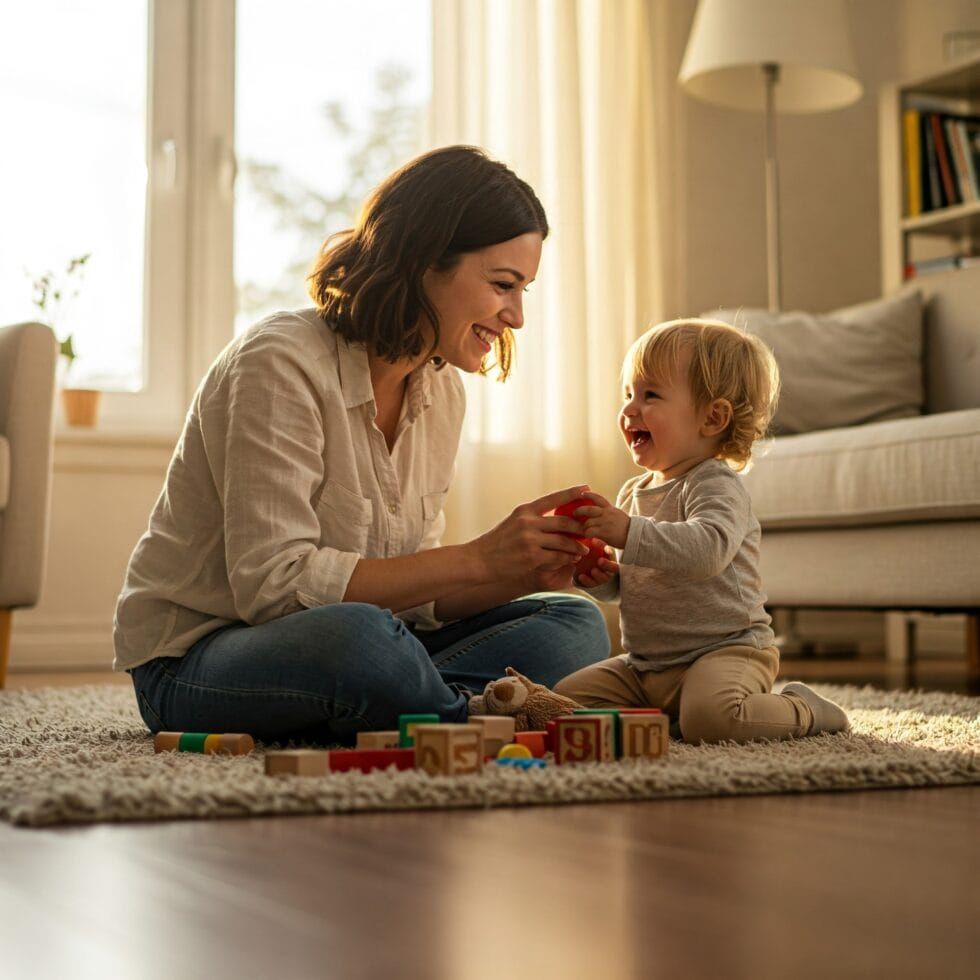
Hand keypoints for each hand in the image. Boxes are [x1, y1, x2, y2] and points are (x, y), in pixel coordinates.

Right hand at [471, 485, 591, 581]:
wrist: (480, 559)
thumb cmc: (498, 542)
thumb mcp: (513, 523)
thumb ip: (533, 519)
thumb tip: (555, 519)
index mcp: (525, 510)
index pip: (553, 499)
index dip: (572, 493)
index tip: (586, 489)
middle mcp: (528, 522)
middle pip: (563, 521)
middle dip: (580, 526)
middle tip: (591, 529)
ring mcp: (530, 539)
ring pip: (563, 541)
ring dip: (577, 546)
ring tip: (585, 549)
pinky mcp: (532, 557)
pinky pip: (557, 557)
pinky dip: (567, 559)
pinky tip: (572, 560)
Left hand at [574, 544, 618, 588]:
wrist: (585, 569)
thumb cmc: (590, 554)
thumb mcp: (590, 547)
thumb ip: (588, 541)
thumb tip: (578, 526)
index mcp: (608, 556)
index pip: (609, 550)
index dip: (603, 546)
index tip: (593, 540)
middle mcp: (609, 566)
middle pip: (614, 567)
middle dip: (608, 564)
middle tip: (600, 560)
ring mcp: (603, 576)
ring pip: (605, 577)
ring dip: (599, 574)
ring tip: (593, 570)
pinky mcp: (595, 584)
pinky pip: (593, 584)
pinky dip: (588, 580)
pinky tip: (581, 576)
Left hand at [575, 492, 630, 549]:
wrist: (637, 536)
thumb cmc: (627, 528)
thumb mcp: (618, 516)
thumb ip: (608, 513)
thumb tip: (598, 514)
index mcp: (610, 509)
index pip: (598, 498)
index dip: (589, 494)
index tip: (582, 494)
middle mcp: (607, 514)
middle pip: (588, 509)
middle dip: (579, 511)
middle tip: (575, 513)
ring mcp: (605, 523)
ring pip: (587, 522)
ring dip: (583, 527)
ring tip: (583, 530)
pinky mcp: (604, 532)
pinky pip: (589, 531)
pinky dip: (586, 534)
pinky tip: (587, 536)